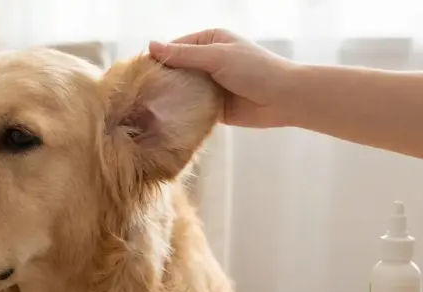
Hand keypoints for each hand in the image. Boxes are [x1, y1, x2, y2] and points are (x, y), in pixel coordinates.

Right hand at [149, 29, 298, 127]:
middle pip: (177, 71)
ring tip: (147, 109)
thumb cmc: (255, 70)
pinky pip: (192, 109)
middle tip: (139, 95)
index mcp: (210, 41)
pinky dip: (182, 113)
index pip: (175, 48)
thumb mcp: (216, 57)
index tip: (138, 73)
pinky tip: (165, 120)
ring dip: (171, 99)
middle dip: (162, 81)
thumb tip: (150, 46)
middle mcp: (209, 61)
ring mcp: (211, 85)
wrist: (284, 99)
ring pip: (183, 91)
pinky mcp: (214, 107)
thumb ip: (183, 55)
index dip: (158, 59)